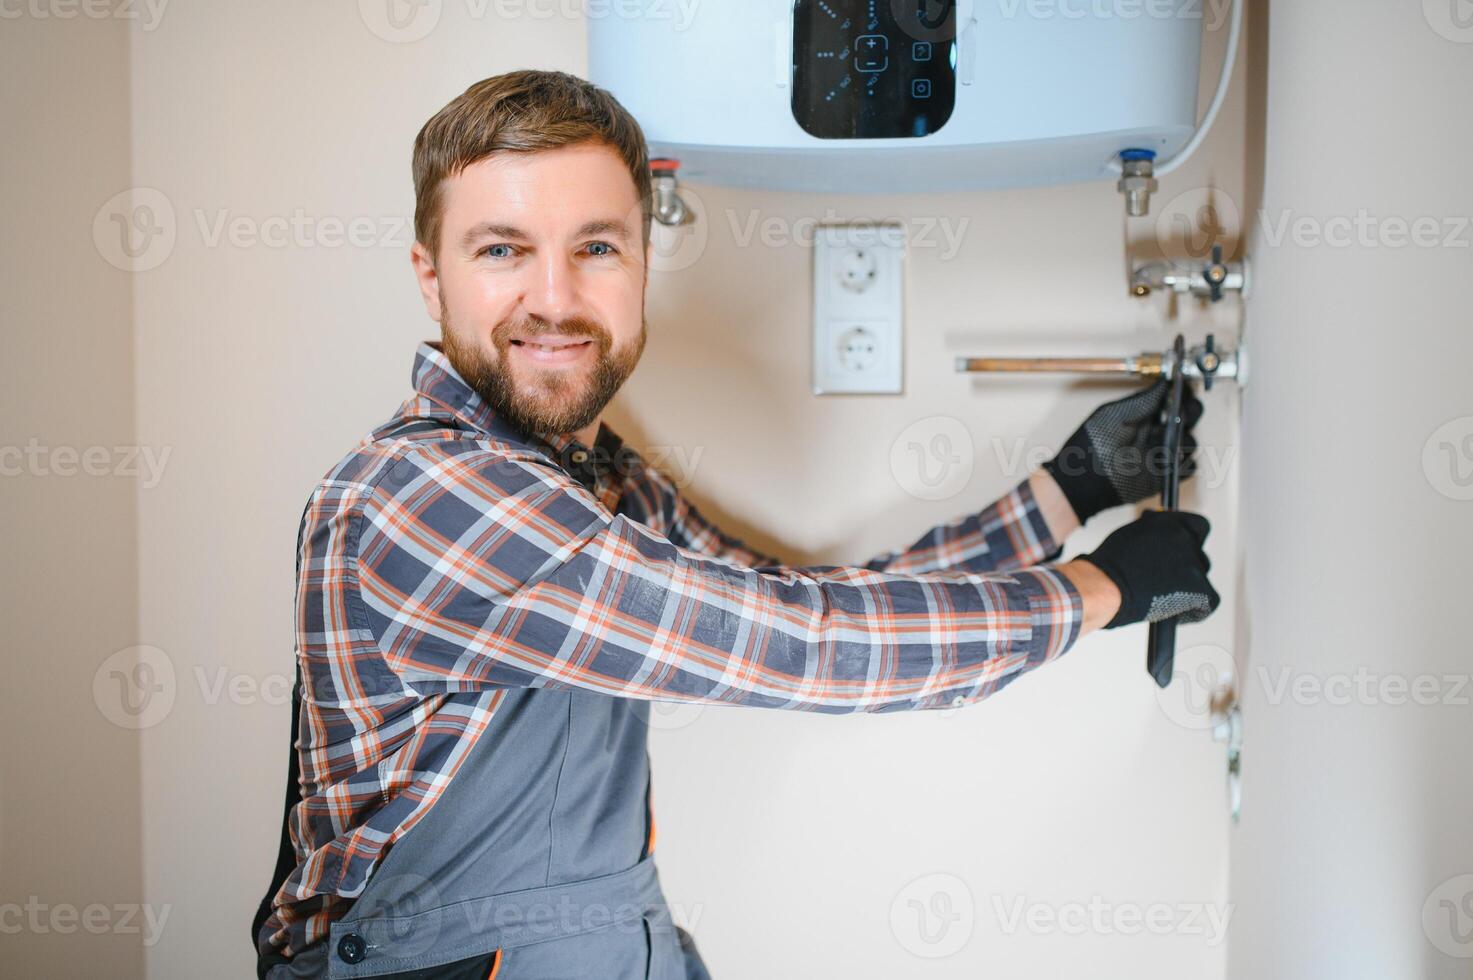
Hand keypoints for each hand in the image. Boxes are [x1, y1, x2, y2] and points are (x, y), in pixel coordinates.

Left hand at [1041, 379, 1203, 523]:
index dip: (1180, 395)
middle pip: (1185, 419)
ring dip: (1187, 438)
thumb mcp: (1114, 415)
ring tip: (1173, 437)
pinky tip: (1173, 458)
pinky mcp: (1162, 476)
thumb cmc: (1091, 446)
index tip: (1185, 390)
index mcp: (1141, 417)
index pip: (1170, 402)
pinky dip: (1185, 463)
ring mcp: (1159, 455)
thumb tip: (1162, 384)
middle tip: (1184, 412)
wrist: (1084, 481)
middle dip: (1190, 413)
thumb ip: (1141, 401)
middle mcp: (1153, 435)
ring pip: (1189, 443)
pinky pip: (1185, 469)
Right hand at [1075, 510, 1218, 628]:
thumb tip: (1161, 538)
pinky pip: (1210, 600)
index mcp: (1167, 523)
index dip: (1191, 539)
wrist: (1104, 587)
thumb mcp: (1131, 535)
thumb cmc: (1108, 566)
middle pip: (1199, 553)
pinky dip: (1196, 608)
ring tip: (1165, 596)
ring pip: (1201, 577)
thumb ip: (1153, 532)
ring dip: (1188, 586)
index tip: (1183, 548)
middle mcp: (1183, 538)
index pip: (1197, 526)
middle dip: (1186, 566)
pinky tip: (1177, 611)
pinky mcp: (1198, 587)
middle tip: (1166, 579)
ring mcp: (1192, 563)